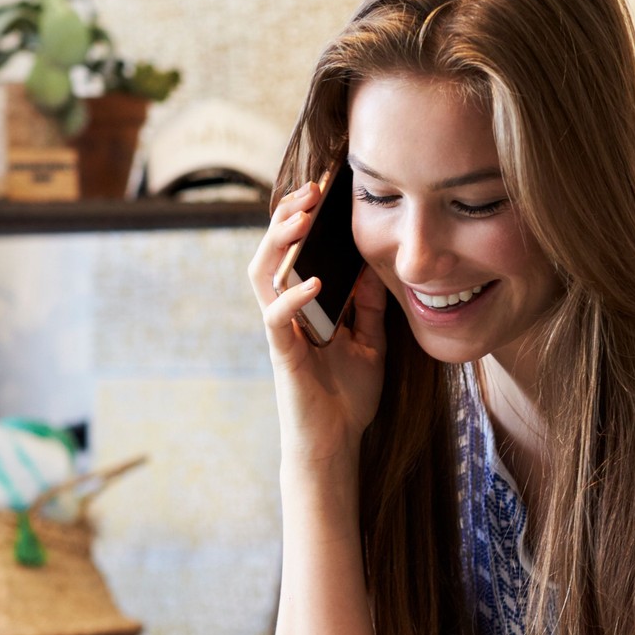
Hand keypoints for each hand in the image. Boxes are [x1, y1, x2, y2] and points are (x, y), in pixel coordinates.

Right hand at [246, 182, 389, 467]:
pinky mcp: (282, 356)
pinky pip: (276, 319)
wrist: (336, 445)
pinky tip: (314, 281)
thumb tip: (372, 267)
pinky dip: (292, 297)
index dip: (302, 220)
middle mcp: (285, 314)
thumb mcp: (369, 343)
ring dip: (278, 243)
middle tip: (310, 190)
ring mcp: (280, 333)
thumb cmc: (347, 398)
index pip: (294, 252)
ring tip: (301, 218)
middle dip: (286, 218)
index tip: (325, 190)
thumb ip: (368, 307)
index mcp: (303, 308)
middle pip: (270, 253)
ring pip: (262, 276)